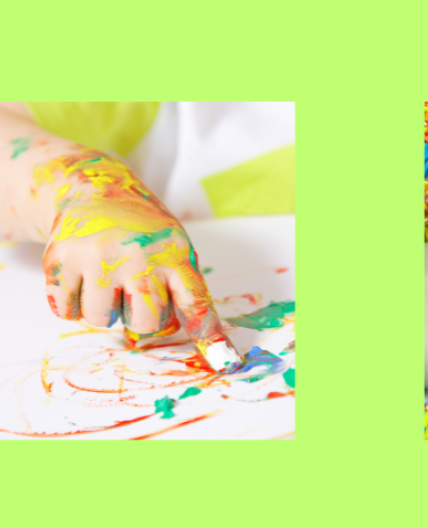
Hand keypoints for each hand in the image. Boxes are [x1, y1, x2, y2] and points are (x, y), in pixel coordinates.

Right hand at [38, 150, 240, 371]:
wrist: (97, 190)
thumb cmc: (142, 232)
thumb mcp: (173, 250)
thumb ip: (177, 291)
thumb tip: (170, 340)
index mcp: (175, 254)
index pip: (195, 302)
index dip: (209, 335)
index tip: (224, 360)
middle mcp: (139, 254)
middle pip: (146, 323)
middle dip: (139, 318)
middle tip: (133, 292)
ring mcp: (98, 256)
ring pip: (101, 321)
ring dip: (103, 309)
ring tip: (107, 278)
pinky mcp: (61, 259)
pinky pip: (66, 311)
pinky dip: (70, 304)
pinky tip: (81, 278)